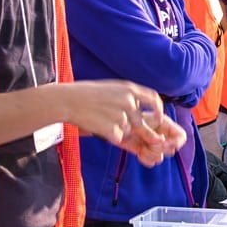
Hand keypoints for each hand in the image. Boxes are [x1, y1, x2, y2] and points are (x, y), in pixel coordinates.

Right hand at [62, 80, 180, 166]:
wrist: (68, 101)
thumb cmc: (87, 94)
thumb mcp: (112, 88)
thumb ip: (128, 96)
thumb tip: (140, 108)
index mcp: (129, 89)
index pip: (154, 99)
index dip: (158, 109)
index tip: (159, 118)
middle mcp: (128, 102)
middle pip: (141, 122)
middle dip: (142, 131)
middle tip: (134, 135)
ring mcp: (121, 116)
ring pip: (127, 130)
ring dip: (117, 129)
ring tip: (100, 119)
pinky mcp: (113, 130)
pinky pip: (117, 138)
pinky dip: (109, 136)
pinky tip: (97, 125)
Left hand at [125, 111, 187, 167]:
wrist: (114, 125)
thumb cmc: (126, 118)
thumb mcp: (139, 123)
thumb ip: (151, 133)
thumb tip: (162, 142)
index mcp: (165, 124)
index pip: (181, 136)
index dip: (176, 143)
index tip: (163, 144)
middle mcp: (162, 135)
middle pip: (172, 150)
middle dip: (159, 150)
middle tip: (147, 145)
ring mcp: (155, 145)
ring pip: (161, 157)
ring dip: (151, 155)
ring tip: (141, 148)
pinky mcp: (147, 152)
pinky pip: (152, 162)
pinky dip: (145, 159)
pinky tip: (138, 153)